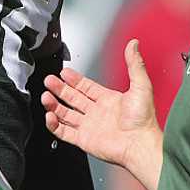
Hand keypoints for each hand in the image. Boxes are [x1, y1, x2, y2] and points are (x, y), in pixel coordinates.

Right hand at [42, 40, 163, 189]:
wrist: (140, 144)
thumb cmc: (144, 120)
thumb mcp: (141, 85)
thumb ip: (134, 64)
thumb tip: (134, 44)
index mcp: (108, 100)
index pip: (86, 87)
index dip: (74, 80)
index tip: (64, 72)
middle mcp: (97, 113)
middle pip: (72, 98)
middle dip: (59, 89)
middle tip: (49, 80)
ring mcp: (89, 126)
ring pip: (65, 114)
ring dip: (54, 105)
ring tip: (45, 96)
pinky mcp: (83, 140)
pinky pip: (63, 132)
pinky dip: (54, 125)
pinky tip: (49, 116)